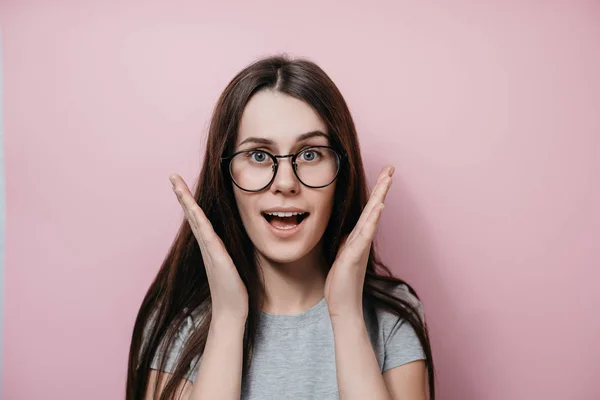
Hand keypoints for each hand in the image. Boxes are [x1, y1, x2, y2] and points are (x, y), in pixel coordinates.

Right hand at [170, 174, 248, 322]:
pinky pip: (207, 235)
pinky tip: (194, 209)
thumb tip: (229, 242)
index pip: (198, 218)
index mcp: (210, 245)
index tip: (181, 185)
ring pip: (196, 221)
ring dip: (187, 202)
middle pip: (192, 215)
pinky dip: (199, 221)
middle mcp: (206, 245)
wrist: (230, 311)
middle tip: (173, 177)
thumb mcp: (232, 263)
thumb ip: (227, 250)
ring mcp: (210, 251)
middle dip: (183, 195)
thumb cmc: (233, 289)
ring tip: (177, 185)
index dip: (190, 201)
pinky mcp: (217, 258)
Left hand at [324, 166, 393, 318]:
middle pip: (374, 208)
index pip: (368, 210)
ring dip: (379, 198)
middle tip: (390, 168)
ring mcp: (360, 247)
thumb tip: (348, 232)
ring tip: (386, 180)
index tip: (384, 174)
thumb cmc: (341, 282)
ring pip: (372, 218)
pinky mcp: (354, 256)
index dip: (376, 192)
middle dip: (382, 188)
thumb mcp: (341, 255)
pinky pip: (364, 235)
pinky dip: (372, 221)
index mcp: (358, 237)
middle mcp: (362, 239)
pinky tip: (378, 208)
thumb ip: (347, 242)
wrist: (343, 305)